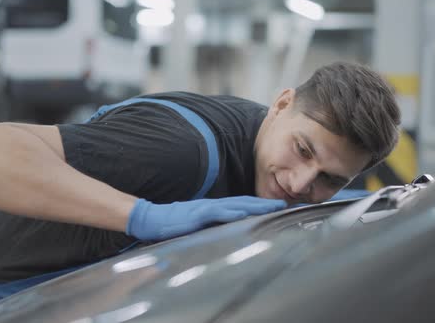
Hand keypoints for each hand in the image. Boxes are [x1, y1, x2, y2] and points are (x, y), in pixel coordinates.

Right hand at [126, 196, 286, 240]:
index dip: (258, 205)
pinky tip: (244, 213)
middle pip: (243, 202)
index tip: (276, 207)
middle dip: (264, 204)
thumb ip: (209, 227)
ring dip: (254, 206)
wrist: (150, 219)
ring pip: (235, 205)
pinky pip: (217, 212)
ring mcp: (204, 209)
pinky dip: (232, 212)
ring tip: (272, 207)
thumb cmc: (171, 223)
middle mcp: (212, 206)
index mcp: (212, 209)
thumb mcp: (195, 226)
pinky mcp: (196, 214)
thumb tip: (225, 231)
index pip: (240, 205)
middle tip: (284, 204)